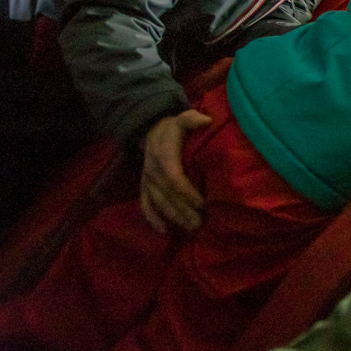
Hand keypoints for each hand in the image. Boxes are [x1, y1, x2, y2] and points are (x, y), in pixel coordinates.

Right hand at [140, 109, 210, 232]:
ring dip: (173, 217)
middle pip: (167, 195)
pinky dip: (152, 219)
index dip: (187, 192)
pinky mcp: (144, 187)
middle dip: (183, 210)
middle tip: (199, 224)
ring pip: (158, 203)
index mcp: (163, 155)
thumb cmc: (173, 129)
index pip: (174, 177)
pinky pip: (145, 205)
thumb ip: (192, 119)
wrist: (150, 131)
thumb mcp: (182, 119)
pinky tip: (164, 231)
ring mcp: (147, 181)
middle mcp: (152, 170)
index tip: (202, 203)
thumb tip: (206, 121)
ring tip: (190, 229)